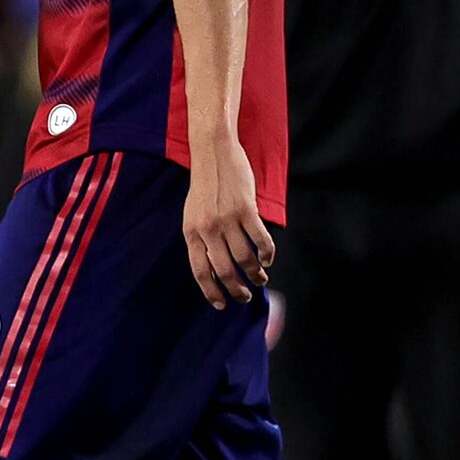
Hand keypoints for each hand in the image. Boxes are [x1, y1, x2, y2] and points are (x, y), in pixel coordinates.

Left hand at [182, 135, 273, 308]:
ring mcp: (226, 219)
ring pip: (245, 258)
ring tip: (261, 278)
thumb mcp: (193, 215)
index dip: (212, 292)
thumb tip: (215, 270)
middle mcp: (207, 229)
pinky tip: (268, 259)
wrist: (213, 154)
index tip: (222, 304)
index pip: (200, 271)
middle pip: (224, 270)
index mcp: (191, 232)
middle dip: (237, 289)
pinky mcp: (246, 209)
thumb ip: (201, 240)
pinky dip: (267, 254)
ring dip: (255, 274)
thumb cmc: (205, 188)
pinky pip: (260, 240)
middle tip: (246, 296)